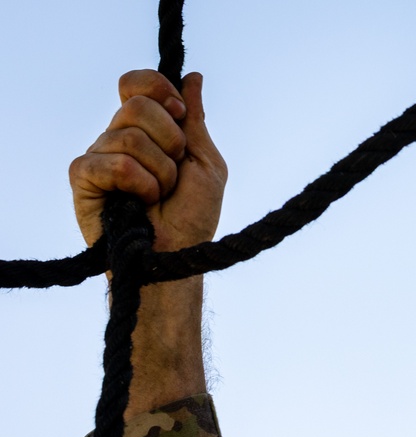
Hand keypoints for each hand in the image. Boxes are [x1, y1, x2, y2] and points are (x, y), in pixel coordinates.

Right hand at [69, 70, 225, 416]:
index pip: (137, 83)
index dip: (157, 89)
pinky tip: (142, 202)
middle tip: (176, 171)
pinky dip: (138, 183)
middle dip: (169, 141)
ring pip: (127, 135)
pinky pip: (108, 162)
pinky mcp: (84, 181)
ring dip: (159, 171)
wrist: (176, 254)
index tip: (179, 113)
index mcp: (149, 130)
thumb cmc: (193, 216)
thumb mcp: (205, 163)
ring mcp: (99, 158)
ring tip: (160, 195)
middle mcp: (119, 138)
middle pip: (135, 105)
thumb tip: (192, 77)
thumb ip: (195, 121)